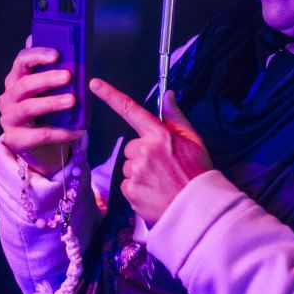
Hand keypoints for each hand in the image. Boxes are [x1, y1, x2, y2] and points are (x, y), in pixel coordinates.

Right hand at [0, 41, 83, 178]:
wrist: (35, 142)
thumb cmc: (43, 108)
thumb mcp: (45, 88)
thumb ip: (50, 69)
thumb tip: (55, 45)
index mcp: (15, 80)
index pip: (21, 61)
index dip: (37, 55)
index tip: (57, 55)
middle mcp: (8, 97)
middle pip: (24, 84)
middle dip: (46, 79)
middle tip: (68, 76)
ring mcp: (9, 119)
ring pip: (28, 108)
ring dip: (51, 103)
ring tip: (72, 101)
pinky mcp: (15, 139)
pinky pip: (39, 135)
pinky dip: (60, 133)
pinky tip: (77, 130)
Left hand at [89, 79, 211, 223]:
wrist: (199, 209)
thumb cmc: (198, 173)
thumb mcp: (194, 140)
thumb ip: (176, 117)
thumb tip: (167, 95)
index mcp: (160, 135)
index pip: (131, 110)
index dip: (110, 95)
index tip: (94, 84)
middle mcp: (144, 150)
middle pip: (132, 147)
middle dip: (143, 156)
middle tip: (164, 168)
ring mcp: (136, 171)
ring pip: (129, 167)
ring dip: (141, 174)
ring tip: (161, 183)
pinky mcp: (130, 191)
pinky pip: (128, 185)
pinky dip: (138, 189)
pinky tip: (154, 193)